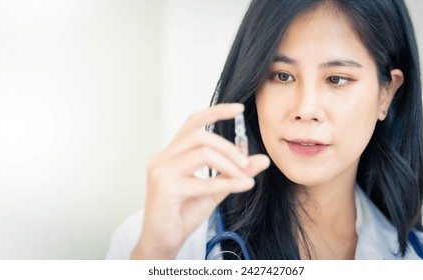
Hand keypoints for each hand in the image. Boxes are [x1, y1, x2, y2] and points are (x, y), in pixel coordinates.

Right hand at [130, 103, 269, 258]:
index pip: (193, 123)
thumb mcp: (215, 189)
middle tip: (244, 162)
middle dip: (227, 146)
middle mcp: (162, 158)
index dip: (216, 111)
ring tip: (243, 176)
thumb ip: (234, 172)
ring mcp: (161, 172)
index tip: (238, 108)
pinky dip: (227, 183)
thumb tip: (261, 159)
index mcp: (170, 153)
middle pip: (199, 135)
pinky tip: (243, 185)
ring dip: (228, 164)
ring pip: (201, 153)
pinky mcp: (165, 189)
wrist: (163, 242)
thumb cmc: (183, 213)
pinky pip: (203, 181)